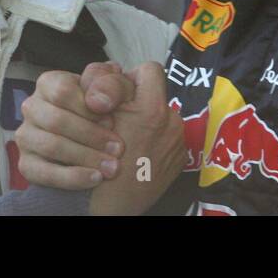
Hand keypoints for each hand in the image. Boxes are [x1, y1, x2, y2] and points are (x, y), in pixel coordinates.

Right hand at [15, 62, 134, 189]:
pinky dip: (71, 177)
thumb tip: (100, 96)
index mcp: (50, 83)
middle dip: (91, 135)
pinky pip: (43, 173)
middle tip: (118, 148)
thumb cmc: (110, 114)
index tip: (112, 121)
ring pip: (50, 145)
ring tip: (112, 167)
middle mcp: (33, 107)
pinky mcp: (26, 164)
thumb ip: (115, 84)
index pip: (62, 91)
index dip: (89, 108)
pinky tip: (95, 178)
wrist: (104, 149)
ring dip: (85, 157)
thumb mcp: (119, 93)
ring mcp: (26, 136)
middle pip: (56, 120)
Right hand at [89, 63, 185, 215]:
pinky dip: (155, 141)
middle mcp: (172, 122)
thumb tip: (116, 70)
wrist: (110, 208)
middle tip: (119, 119)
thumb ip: (109, 87)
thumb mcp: (96, 116)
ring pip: (162, 117)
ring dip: (147, 122)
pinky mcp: (180, 159)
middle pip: (156, 95)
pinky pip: (168, 137)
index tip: (118, 95)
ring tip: (127, 139)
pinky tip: (138, 154)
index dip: (131, 78)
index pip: (150, 70)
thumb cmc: (96, 161)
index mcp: (151, 109)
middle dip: (139, 102)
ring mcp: (178, 142)